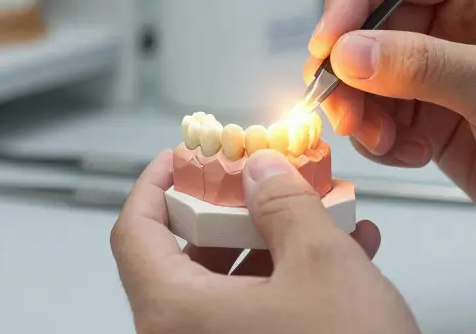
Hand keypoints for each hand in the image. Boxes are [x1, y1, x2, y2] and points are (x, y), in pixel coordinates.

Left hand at [110, 149, 418, 333]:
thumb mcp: (321, 262)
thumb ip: (283, 203)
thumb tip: (260, 171)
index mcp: (175, 314)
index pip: (134, 232)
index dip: (157, 183)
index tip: (183, 157)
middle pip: (181, 258)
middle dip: (231, 210)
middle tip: (260, 180)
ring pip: (225, 290)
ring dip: (271, 244)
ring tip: (319, 214)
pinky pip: (252, 319)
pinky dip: (287, 283)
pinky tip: (341, 258)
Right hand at [307, 0, 475, 323]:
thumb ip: (421, 66)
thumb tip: (350, 51)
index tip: (329, 40)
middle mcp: (465, 22)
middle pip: (375, 19)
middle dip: (350, 61)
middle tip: (334, 96)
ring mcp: (449, 71)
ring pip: (370, 72)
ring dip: (359, 105)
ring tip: (372, 133)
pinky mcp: (439, 117)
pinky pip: (383, 115)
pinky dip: (379, 136)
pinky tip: (402, 152)